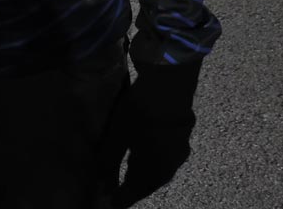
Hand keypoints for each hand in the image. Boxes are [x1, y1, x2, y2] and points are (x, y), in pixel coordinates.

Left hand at [108, 63, 199, 206]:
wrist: (170, 86)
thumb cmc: (140, 112)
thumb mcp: (118, 136)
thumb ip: (109, 161)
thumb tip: (100, 185)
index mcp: (152, 171)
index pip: (133, 193)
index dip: (120, 199)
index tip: (108, 204)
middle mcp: (169, 168)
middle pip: (148, 185)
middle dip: (133, 191)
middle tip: (120, 194)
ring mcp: (179, 154)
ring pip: (160, 174)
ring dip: (145, 179)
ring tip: (132, 178)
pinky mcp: (183, 140)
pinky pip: (167, 162)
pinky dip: (154, 166)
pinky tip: (148, 159)